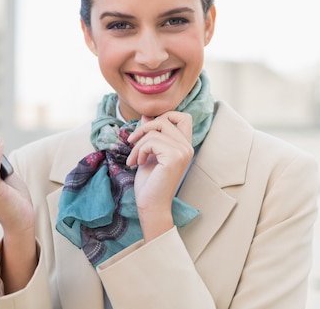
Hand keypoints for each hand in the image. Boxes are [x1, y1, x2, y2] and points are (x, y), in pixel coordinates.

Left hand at [126, 111, 193, 240]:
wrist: (150, 204)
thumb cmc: (149, 182)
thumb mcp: (148, 152)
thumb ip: (150, 134)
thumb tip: (146, 115)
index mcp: (184, 146)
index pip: (184, 117)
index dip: (165, 116)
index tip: (147, 129)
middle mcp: (187, 147)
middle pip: (165, 120)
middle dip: (144, 128)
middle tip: (132, 142)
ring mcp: (183, 151)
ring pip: (155, 131)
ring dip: (138, 143)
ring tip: (134, 159)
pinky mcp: (174, 157)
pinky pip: (151, 141)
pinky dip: (139, 150)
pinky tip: (137, 163)